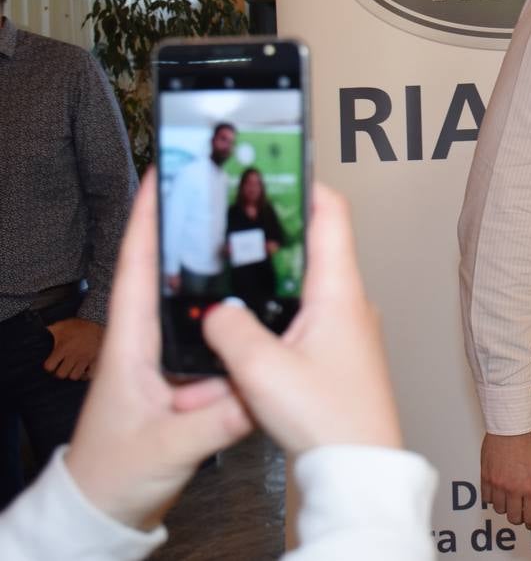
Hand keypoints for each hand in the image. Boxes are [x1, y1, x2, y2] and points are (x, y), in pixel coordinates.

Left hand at [44, 317, 103, 379]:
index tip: (51, 364)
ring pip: (75, 376)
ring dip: (72, 373)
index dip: (49, 366)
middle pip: (61, 374)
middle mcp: (73, 356)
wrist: (97, 322)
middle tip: (62, 367)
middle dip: (60, 372)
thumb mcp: (60, 326)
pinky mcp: (96, 359)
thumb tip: (35, 331)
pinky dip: (87, 374)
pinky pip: (90, 374)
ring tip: (72, 369)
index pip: (49, 366)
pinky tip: (85, 370)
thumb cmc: (77, 326)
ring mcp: (85, 359)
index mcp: (63, 348)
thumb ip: (49, 330)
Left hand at [65, 173, 252, 530]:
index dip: (147, 218)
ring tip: (255, 238)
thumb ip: (215, 421)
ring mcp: (169, 361)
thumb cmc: (114, 476)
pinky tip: (267, 313)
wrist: (106, 512)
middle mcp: (149, 344)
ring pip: (200, 306)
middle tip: (224, 191)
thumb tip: (258, 388)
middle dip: (194, 229)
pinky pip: (220, 342)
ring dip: (223, 274)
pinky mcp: (189, 382)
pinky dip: (240, 323)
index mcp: (131, 345)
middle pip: (171, 273)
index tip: (165, 175)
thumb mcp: (167, 446)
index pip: (135, 267)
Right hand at [203, 185, 401, 454]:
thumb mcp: (262, 370)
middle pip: (315, 246)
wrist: (360, 468)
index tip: (278, 167)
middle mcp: (350, 302)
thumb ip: (230, 331)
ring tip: (237, 269)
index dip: (306, 184)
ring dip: (275, 277)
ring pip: (308, 286)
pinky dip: (280, 312)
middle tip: (241, 218)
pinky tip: (251, 326)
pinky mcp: (340, 355)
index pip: (332, 214)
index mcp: (340, 290)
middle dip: (276, 232)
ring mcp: (348, 328)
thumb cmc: (330, 419)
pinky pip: (307, 317)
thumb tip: (216, 312)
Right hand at [481, 431, 530, 528]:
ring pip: (499, 509)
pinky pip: (487, 498)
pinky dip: (492, 497)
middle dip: (518, 516)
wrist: (511, 427)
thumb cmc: (528, 442)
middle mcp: (513, 489)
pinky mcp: (486, 477)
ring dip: (504, 506)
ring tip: (508, 499)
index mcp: (530, 487)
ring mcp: (498, 484)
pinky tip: (497, 491)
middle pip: (513, 517)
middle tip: (521, 511)